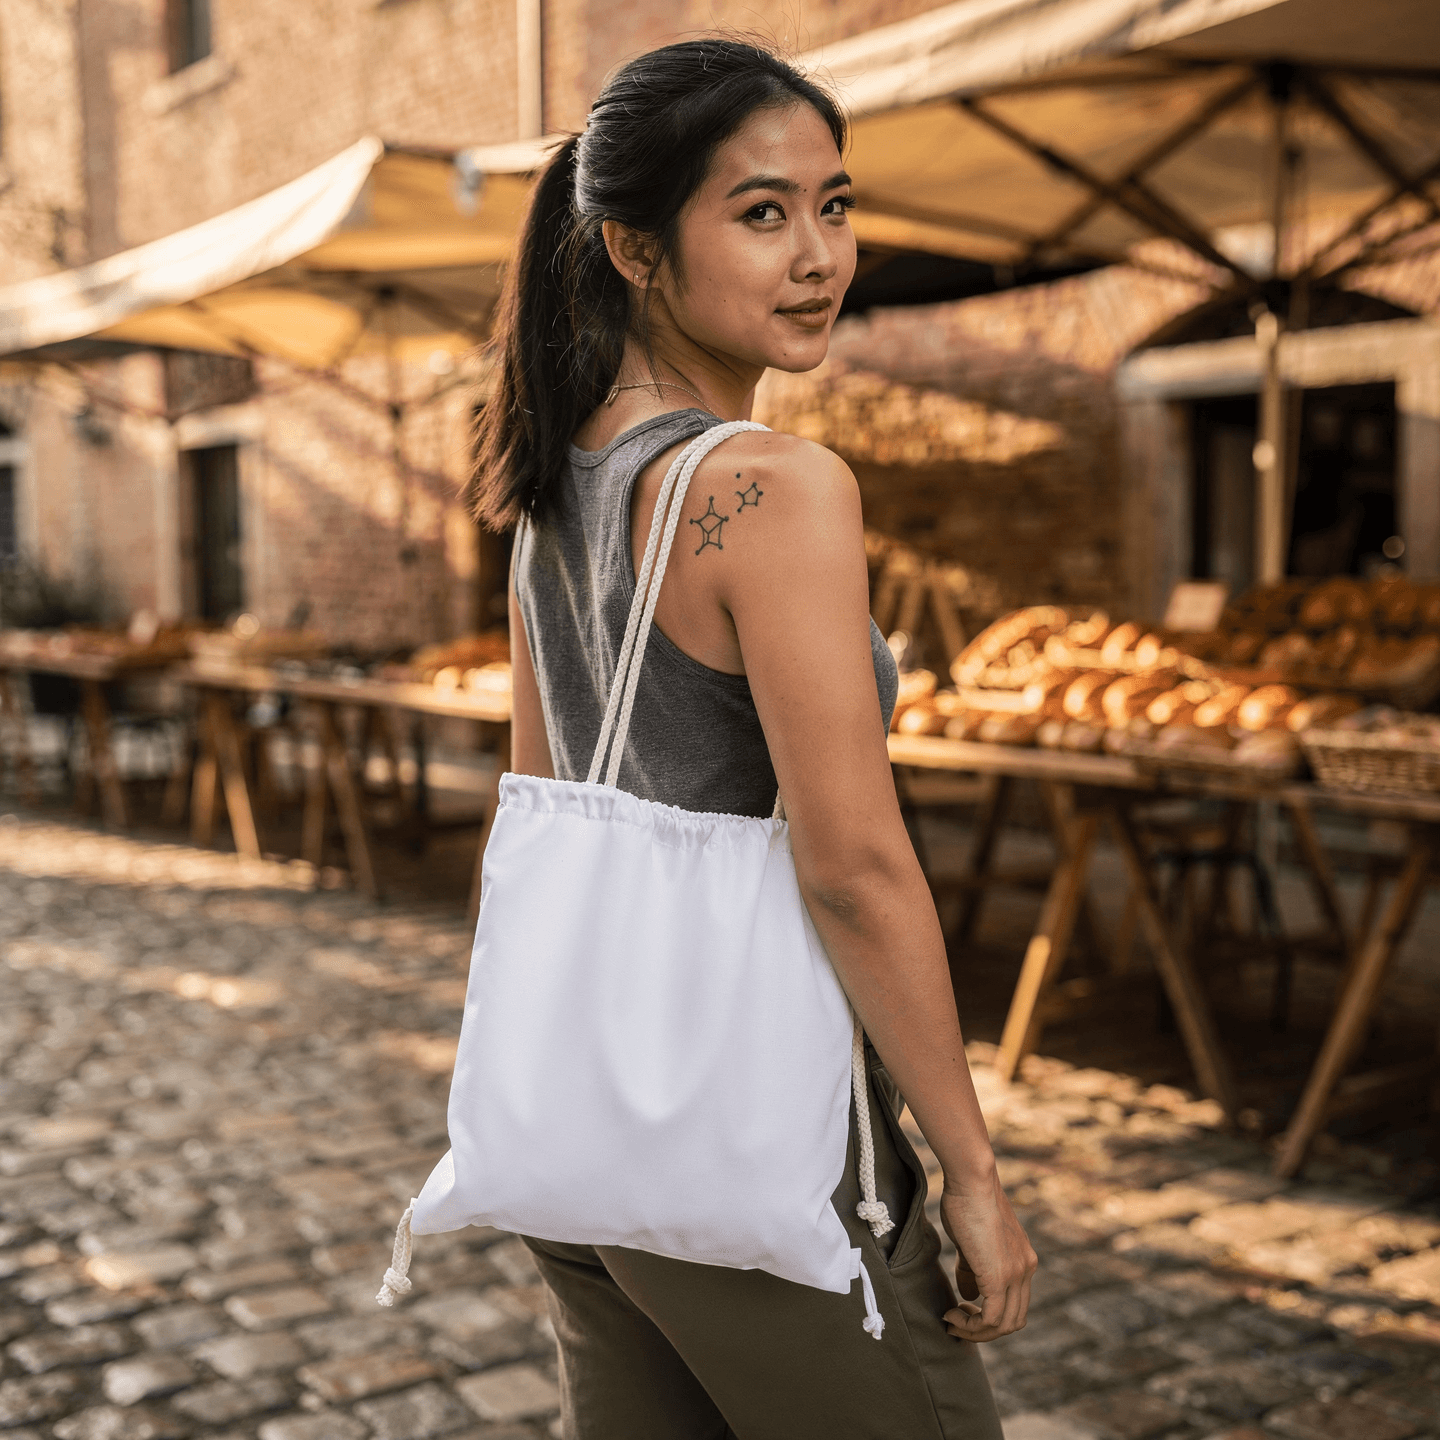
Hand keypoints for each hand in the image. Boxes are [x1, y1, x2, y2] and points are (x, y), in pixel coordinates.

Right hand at [939, 1169, 1036, 1341]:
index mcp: (1024, 1260)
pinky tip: (953, 1314)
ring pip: (1004, 1325)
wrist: (972, 1181)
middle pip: (1014, 1321)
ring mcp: (1017, 1274)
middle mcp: (1027, 1269)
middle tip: (957, 1321)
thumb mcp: (973, 1242)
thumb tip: (969, 1295)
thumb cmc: (966, 1201)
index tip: (963, 1308)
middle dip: (984, 1330)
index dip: (990, 1315)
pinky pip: (991, 1318)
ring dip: (976, 1331)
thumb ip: (974, 1269)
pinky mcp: (999, 1277)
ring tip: (953, 1321)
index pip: (1015, 1304)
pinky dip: (971, 1325)